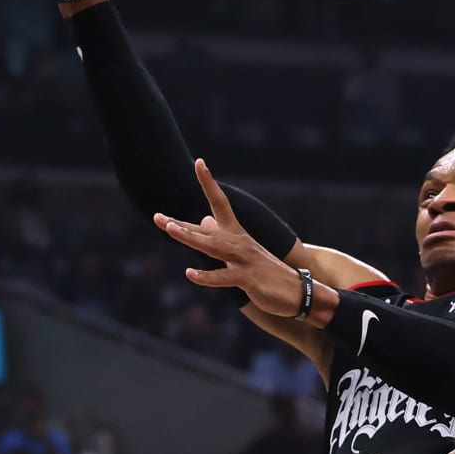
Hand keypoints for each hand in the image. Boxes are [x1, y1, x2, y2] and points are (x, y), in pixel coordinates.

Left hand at [155, 160, 304, 315]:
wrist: (297, 291)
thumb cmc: (266, 271)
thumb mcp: (242, 251)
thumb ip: (220, 237)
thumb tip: (204, 221)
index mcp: (236, 234)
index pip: (220, 202)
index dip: (208, 182)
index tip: (199, 162)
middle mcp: (238, 242)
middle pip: (205, 229)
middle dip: (180, 224)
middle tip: (157, 217)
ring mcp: (243, 259)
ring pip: (212, 247)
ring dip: (190, 238)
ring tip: (169, 230)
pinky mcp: (248, 279)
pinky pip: (224, 277)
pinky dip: (206, 277)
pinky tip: (190, 274)